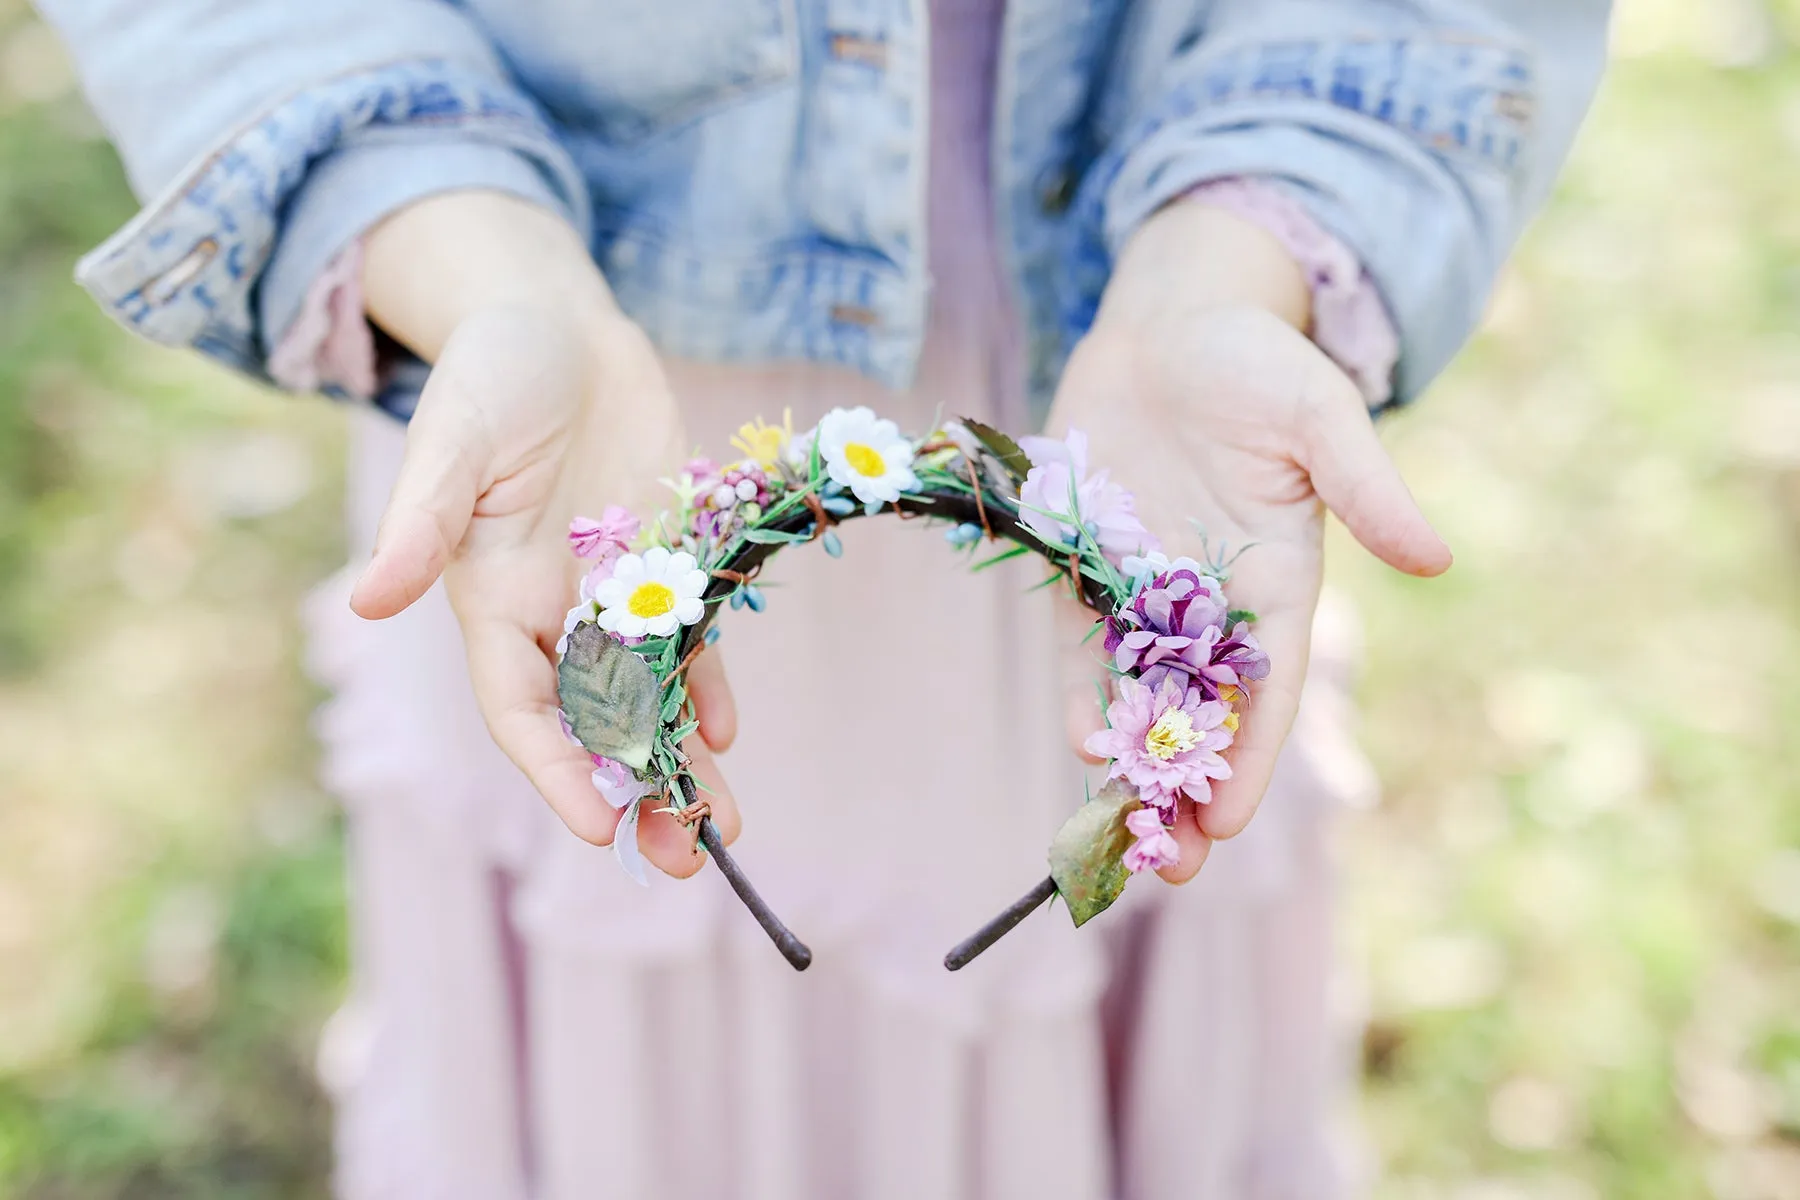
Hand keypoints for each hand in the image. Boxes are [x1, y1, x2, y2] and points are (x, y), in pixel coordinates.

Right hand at [344, 191, 738, 875]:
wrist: (557, 323)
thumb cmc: (491, 374)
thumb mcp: (453, 441)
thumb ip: (421, 521)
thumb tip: (369, 601)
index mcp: (494, 601)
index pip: (523, 709)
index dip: (555, 771)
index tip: (596, 828)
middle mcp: (555, 611)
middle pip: (597, 723)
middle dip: (637, 791)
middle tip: (684, 860)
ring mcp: (616, 589)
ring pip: (653, 694)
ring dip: (685, 758)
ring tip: (727, 824)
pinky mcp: (670, 557)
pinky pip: (694, 637)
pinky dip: (710, 683)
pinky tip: (730, 730)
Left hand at [1050, 204, 1451, 882]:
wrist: (1172, 322)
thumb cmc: (1259, 363)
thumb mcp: (1320, 418)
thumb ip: (1366, 489)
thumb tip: (1436, 558)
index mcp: (1279, 581)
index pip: (1269, 688)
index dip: (1252, 755)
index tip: (1230, 821)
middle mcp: (1213, 601)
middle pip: (1203, 713)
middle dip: (1187, 789)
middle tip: (1168, 868)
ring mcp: (1146, 588)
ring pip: (1140, 696)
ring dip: (1131, 766)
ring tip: (1117, 839)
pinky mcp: (1086, 565)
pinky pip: (1083, 645)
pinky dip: (1083, 693)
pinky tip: (1079, 742)